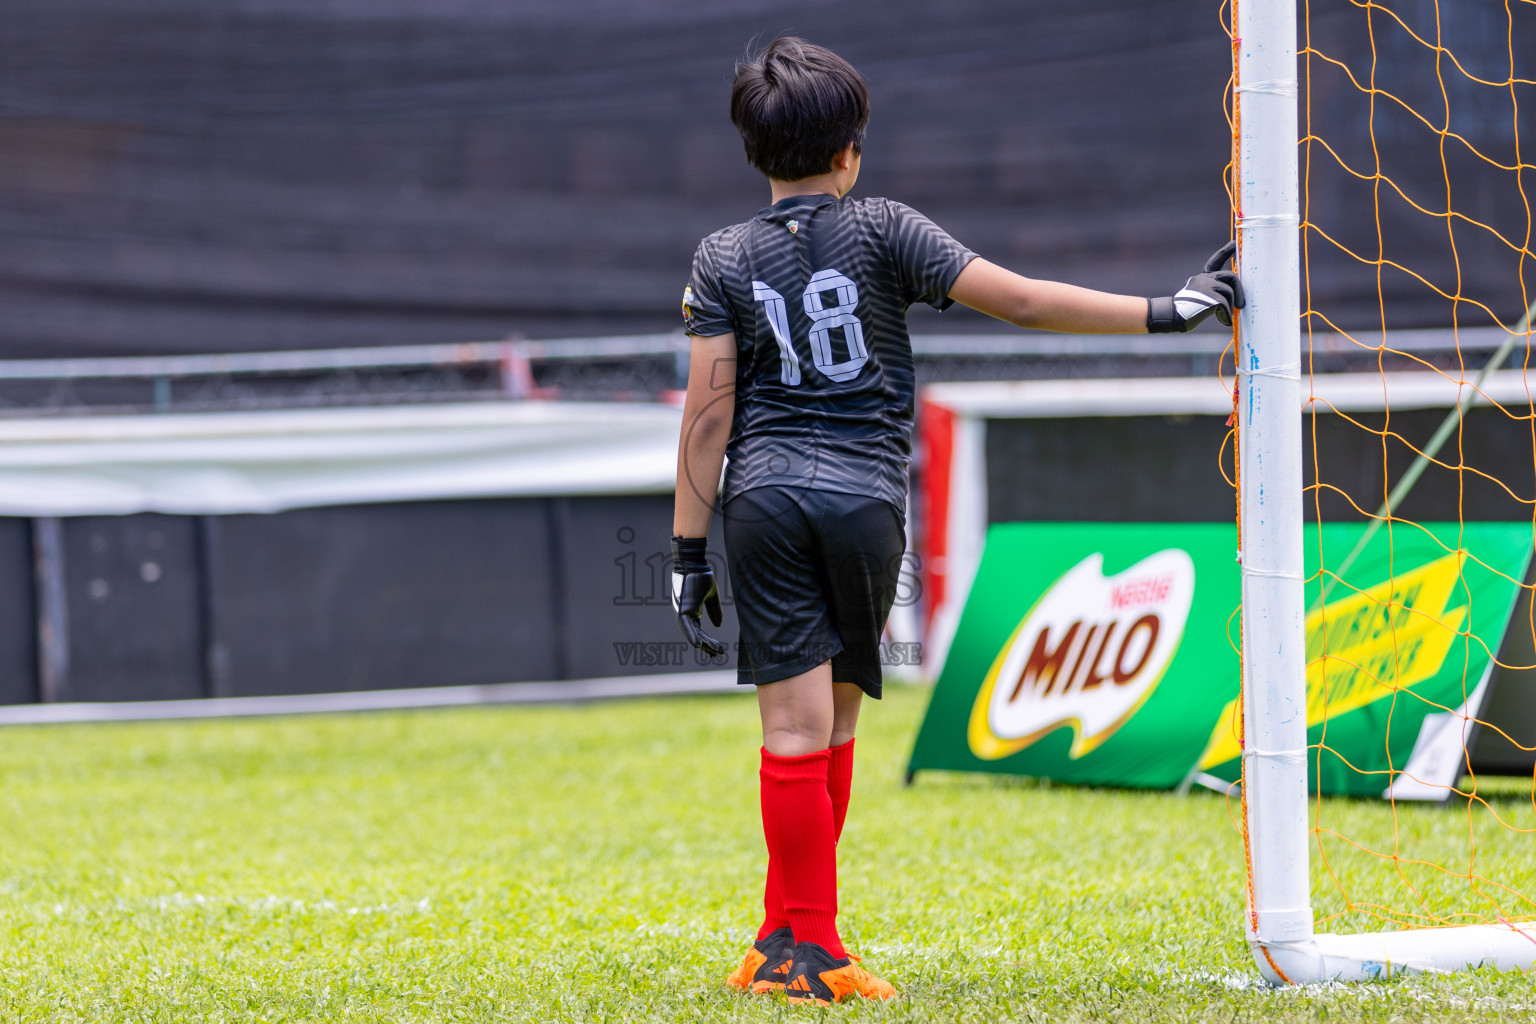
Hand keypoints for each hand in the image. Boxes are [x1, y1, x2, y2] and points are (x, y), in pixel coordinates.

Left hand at [671, 536, 725, 656]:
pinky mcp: (682, 609)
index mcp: (692, 611)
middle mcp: (685, 614)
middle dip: (706, 645)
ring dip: (703, 643)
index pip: (699, 630)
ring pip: (692, 633)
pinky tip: (698, 645)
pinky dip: (692, 636)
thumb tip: (718, 626)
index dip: (708, 640)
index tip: (717, 649)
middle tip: (716, 654)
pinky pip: (687, 626)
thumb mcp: (712, 596)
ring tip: (712, 652)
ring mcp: (683, 612)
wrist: (694, 563)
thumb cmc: (701, 576)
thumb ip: (714, 611)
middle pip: (696, 635)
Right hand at [1147, 241, 1245, 332]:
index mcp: (1202, 278)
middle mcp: (1204, 278)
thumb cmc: (1186, 310)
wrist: (1172, 316)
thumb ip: (1213, 291)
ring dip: (1231, 305)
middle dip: (1239, 290)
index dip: (1225, 252)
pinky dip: (1226, 315)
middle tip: (1241, 304)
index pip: (1215, 261)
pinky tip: (1224, 322)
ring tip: (1226, 316)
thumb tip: (1232, 296)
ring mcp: (1206, 286)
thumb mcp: (1199, 296)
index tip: (1233, 244)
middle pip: (1231, 276)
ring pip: (1229, 291)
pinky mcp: (1210, 296)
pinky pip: (1225, 304)